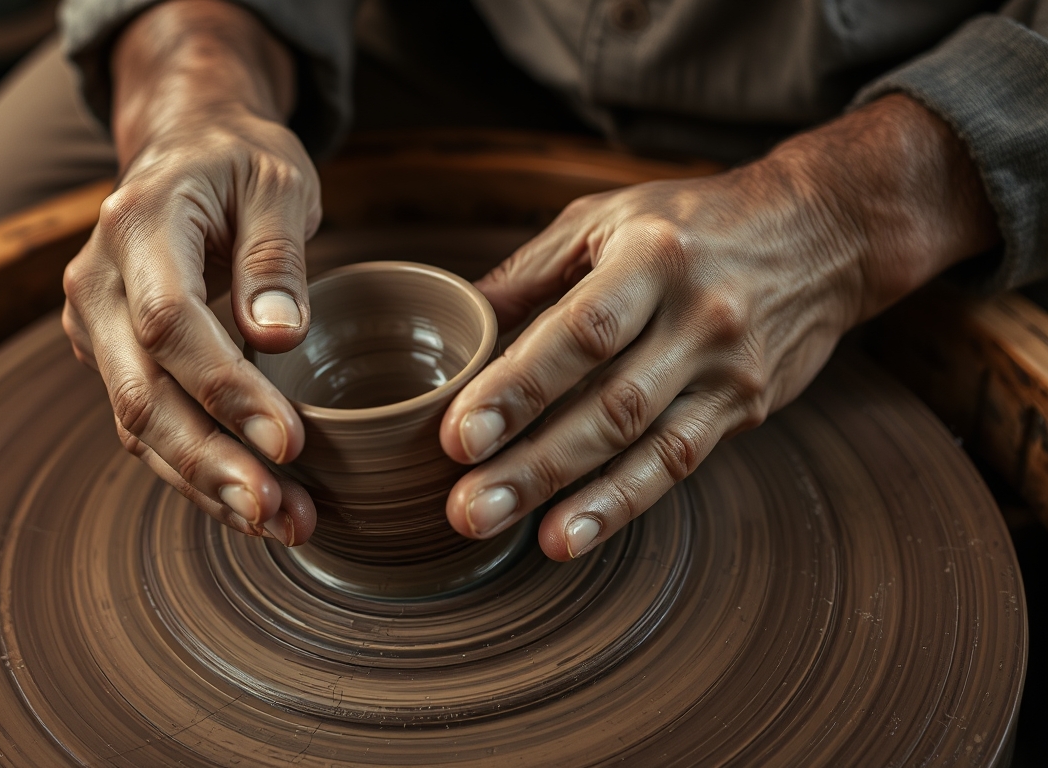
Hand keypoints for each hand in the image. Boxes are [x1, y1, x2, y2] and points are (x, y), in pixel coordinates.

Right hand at [61, 0, 317, 544]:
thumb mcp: (278, 180)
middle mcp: (98, 284)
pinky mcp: (111, 359)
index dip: (227, 390)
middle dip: (209, 463)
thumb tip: (279, 338)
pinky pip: (148, 426)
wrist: (186, 151)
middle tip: (274, 512)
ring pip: (138, 425)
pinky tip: (252, 505)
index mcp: (137, 225)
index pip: (171, 324)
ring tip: (279, 523)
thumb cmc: (240, 162)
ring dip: (206, 484)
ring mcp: (95, 326)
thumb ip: (276, 253)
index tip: (290, 440)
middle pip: (141, 393)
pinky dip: (197, 472)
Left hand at [440, 94, 998, 560]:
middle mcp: (698, 315)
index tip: (460, 435)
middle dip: (530, 464)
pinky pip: (675, 464)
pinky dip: (618, 504)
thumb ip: (530, 273)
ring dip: (567, 497)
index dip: (518, 388)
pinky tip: (567, 535)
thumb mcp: (608, 218)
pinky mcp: (745, 408)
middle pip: (607, 404)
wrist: (825, 232)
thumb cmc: (693, 222)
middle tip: (464, 508)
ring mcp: (728, 369)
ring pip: (641, 445)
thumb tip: (455, 323)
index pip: (580, 333)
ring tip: (498, 528)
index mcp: (652, 255)